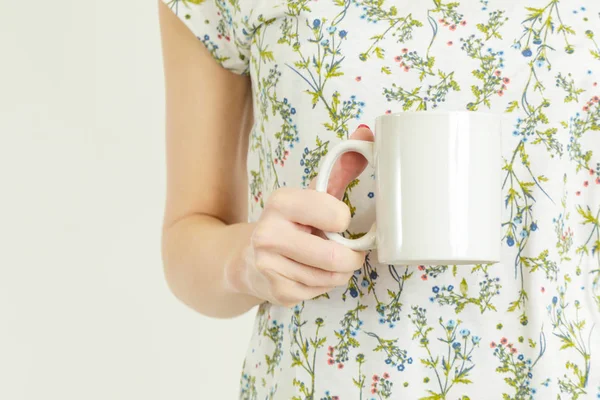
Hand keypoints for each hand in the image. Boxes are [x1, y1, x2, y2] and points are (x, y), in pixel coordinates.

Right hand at [237, 125, 373, 306]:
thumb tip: (367, 133)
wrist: (246, 260)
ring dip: (338, 272)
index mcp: (282, 202)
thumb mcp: (310, 195)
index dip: (343, 221)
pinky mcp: (276, 292)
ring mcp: (270, 265)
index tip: (334, 220)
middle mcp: (269, 233)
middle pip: (337, 257)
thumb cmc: (289, 224)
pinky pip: (320, 292)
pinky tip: (308, 274)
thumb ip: (339, 169)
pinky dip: (322, 286)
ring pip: (332, 277)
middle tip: (344, 251)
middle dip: (351, 257)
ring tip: (322, 261)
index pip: (338, 216)